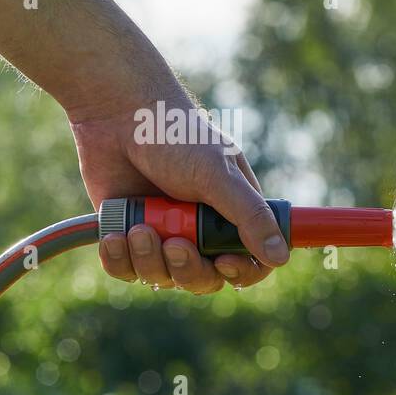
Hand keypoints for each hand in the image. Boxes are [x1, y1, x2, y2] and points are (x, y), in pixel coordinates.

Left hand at [72, 83, 289, 293]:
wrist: (117, 115)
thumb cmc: (177, 137)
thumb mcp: (218, 176)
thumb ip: (250, 216)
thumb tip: (280, 257)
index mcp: (233, 216)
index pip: (249, 263)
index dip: (239, 273)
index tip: (222, 262)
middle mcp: (200, 232)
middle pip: (204, 279)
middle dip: (187, 268)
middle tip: (173, 244)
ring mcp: (163, 235)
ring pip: (163, 277)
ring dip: (148, 259)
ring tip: (137, 228)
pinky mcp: (128, 235)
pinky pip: (127, 270)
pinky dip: (119, 260)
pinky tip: (116, 235)